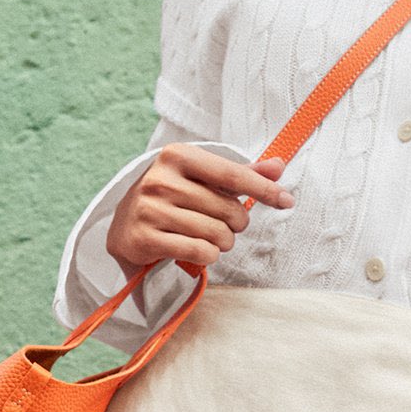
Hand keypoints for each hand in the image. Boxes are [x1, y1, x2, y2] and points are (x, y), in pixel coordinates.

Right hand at [106, 144, 292, 282]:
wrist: (123, 227)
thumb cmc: (172, 199)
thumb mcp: (201, 180)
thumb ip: (239, 174)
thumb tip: (278, 166)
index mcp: (178, 156)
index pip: (232, 175)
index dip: (264, 189)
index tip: (287, 200)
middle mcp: (161, 179)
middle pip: (228, 210)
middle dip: (237, 224)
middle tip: (226, 226)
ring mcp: (150, 209)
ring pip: (216, 234)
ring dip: (223, 243)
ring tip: (213, 239)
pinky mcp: (144, 238)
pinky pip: (199, 252)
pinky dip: (208, 256)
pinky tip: (200, 251)